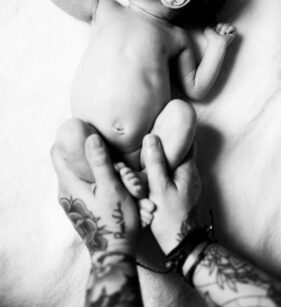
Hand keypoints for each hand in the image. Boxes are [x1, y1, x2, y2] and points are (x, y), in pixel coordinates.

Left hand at [51, 134, 138, 254]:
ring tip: (118, 172)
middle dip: (87, 155)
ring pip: (78, 175)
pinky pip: (83, 186)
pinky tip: (113, 184)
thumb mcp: (112, 188)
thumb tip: (91, 137)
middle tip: (109, 154)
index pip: (57, 152)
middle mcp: (65, 193)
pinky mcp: (79, 209)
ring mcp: (71, 202)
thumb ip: (100, 162)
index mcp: (69, 185)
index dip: (67, 139)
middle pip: (69, 162)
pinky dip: (95, 180)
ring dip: (95, 169)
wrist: (115, 253)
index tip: (84, 131)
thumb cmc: (115, 220)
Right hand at [141, 134, 201, 253]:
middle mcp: (191, 173)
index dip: (179, 127)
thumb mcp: (159, 189)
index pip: (188, 140)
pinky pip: (174, 172)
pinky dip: (164, 166)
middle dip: (170, 139)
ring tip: (149, 145)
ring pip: (177, 161)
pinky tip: (151, 168)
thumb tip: (151, 137)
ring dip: (166, 153)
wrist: (181, 244)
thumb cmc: (170, 217)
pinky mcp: (182, 192)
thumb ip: (156, 163)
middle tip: (154, 128)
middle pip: (182, 149)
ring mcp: (188, 183)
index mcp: (187, 169)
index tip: (167, 116)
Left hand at [204, 22, 235, 47]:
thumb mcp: (207, 29)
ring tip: (222, 34)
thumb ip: (209, 24)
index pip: (219, 22)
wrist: (216, 43)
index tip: (214, 31)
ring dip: (224, 28)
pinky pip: (233, 27)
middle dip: (220, 26)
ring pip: (227, 24)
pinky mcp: (233, 35)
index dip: (217, 25)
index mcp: (217, 31)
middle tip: (218, 33)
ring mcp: (228, 33)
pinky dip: (229, 28)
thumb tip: (214, 21)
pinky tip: (226, 32)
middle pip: (223, 22)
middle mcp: (223, 32)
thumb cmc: (211, 38)